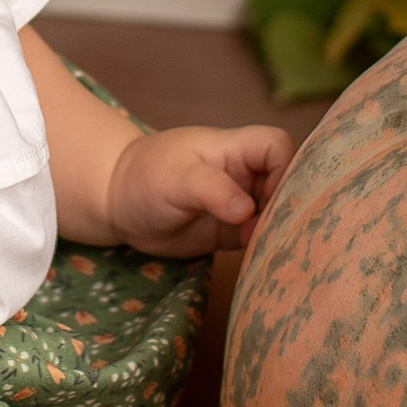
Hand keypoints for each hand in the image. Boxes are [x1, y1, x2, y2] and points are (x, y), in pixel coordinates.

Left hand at [103, 120, 290, 257]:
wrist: (118, 204)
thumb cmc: (145, 177)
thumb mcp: (175, 178)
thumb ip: (212, 189)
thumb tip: (247, 211)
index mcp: (235, 148)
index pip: (278, 146)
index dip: (285, 168)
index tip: (267, 198)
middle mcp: (245, 174)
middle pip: (288, 181)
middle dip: (288, 206)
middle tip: (269, 232)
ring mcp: (241, 204)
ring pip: (278, 213)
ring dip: (278, 231)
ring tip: (262, 249)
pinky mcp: (234, 232)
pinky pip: (261, 239)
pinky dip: (265, 249)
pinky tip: (257, 260)